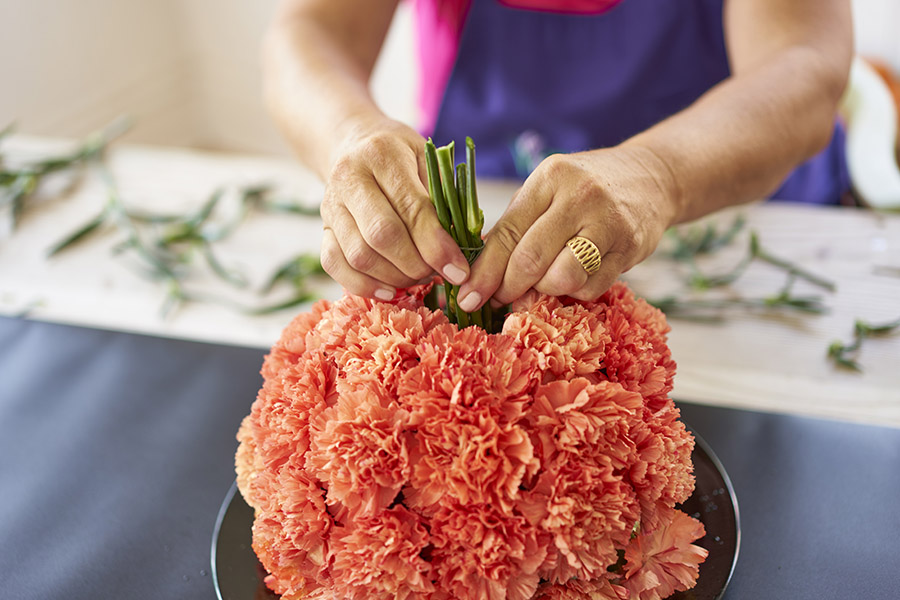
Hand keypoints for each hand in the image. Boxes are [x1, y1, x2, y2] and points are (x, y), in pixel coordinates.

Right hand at [319, 120, 470, 298]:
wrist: (354, 144)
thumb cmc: (401, 156)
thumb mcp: (428, 160)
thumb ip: (443, 198)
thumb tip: (459, 248)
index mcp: (382, 154)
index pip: (411, 208)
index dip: (436, 245)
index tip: (458, 270)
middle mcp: (349, 178)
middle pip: (381, 235)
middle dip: (416, 264)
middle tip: (437, 273)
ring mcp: (330, 205)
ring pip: (359, 255)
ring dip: (394, 277)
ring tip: (417, 277)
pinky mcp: (322, 228)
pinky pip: (335, 265)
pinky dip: (364, 285)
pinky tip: (390, 291)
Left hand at [456, 146, 679, 310]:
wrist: (652, 177)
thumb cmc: (585, 187)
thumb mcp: (547, 190)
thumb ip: (515, 226)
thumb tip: (478, 273)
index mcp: (549, 178)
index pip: (507, 233)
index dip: (484, 272)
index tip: (467, 297)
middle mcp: (579, 196)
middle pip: (531, 260)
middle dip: (508, 288)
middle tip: (499, 300)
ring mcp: (608, 222)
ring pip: (562, 279)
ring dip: (544, 291)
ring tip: (541, 284)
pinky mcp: (630, 247)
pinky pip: (591, 288)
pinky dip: (573, 292)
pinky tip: (573, 278)